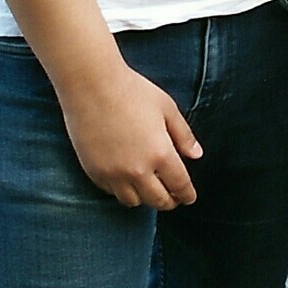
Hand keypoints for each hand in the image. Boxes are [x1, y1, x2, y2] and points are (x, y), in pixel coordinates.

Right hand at [62, 61, 202, 207]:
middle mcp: (137, 170)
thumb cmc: (132, 91)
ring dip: (144, 198)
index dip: (187, 195)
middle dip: (169, 201)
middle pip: (158, 201)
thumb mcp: (167, 108)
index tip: (188, 197)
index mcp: (160, 153)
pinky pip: (111, 192)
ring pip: (133, 202)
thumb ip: (183, 135)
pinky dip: (122, 189)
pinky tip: (127, 178)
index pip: (179, 186)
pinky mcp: (94, 172)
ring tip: (149, 188)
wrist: (92, 85)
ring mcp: (113, 173)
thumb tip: (196, 155)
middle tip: (172, 197)